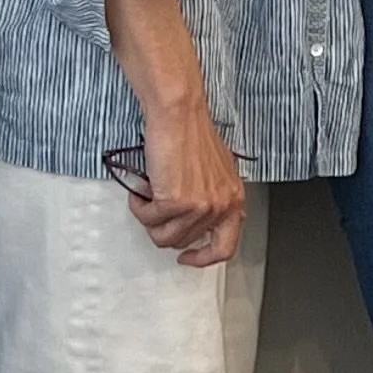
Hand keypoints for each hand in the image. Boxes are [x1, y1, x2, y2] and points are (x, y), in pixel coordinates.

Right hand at [129, 96, 245, 267]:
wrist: (179, 114)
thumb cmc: (193, 132)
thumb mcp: (218, 170)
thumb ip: (216, 197)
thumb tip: (204, 219)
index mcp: (233, 199)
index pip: (225, 247)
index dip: (203, 258)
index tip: (187, 257)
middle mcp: (220, 206)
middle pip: (185, 242)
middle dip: (165, 228)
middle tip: (156, 211)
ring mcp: (199, 207)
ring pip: (165, 237)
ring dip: (150, 219)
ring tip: (146, 198)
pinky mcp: (176, 202)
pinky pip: (149, 219)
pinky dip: (139, 207)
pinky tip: (139, 191)